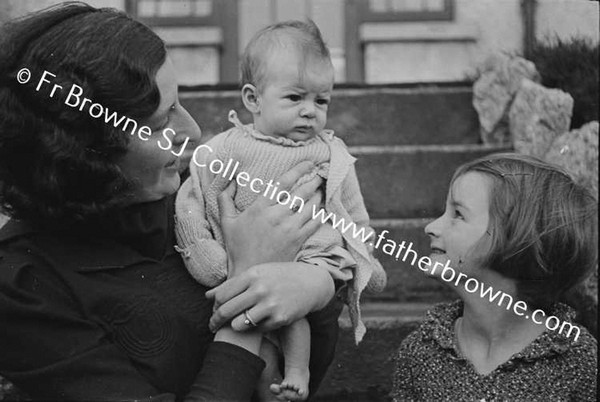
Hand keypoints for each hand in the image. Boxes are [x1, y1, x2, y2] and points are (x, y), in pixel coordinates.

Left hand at [206, 262, 334, 331]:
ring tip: (235, 325)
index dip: (214, 305)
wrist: (311, 282)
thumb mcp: (258, 273)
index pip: (222, 295)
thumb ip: (233, 284)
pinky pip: (257, 329)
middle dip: (215, 321)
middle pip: (226, 310)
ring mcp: (271, 304)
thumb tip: (207, 296)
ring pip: (238, 323)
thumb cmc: (280, 276)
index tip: (214, 310)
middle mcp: (260, 289)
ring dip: (234, 326)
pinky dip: (255, 328)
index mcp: (252, 275)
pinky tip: (257, 323)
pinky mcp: (280, 318)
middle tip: (212, 326)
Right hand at [218, 161, 323, 274]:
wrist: (250, 272)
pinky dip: (321, 213)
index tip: (308, 163)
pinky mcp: (298, 240)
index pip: (283, 182)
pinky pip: (315, 222)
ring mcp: (290, 228)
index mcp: (260, 208)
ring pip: (312, 206)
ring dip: (319, 196)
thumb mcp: (227, 222)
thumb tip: (230, 181)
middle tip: (320, 175)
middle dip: (314, 181)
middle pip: (302, 192)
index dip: (299, 169)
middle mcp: (277, 215)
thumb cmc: (238, 248)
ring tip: (321, 190)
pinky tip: (322, 209)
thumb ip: (225, 199)